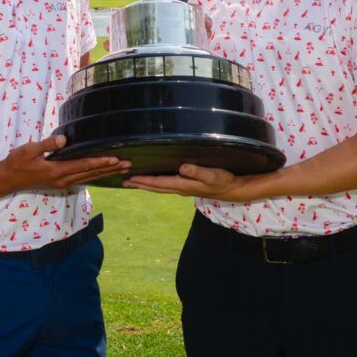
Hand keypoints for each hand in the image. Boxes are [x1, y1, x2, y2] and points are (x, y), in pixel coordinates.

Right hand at [0, 135, 129, 193]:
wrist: (8, 179)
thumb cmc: (17, 162)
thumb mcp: (29, 150)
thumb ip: (47, 145)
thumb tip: (64, 140)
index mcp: (56, 171)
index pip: (83, 166)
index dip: (100, 162)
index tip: (115, 159)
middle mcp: (63, 180)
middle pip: (91, 174)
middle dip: (110, 169)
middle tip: (128, 164)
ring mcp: (62, 184)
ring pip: (89, 179)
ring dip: (106, 173)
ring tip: (122, 168)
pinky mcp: (61, 184)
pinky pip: (83, 180)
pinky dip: (96, 176)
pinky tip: (104, 173)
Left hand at [123, 163, 245, 199]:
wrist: (232, 189)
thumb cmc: (222, 180)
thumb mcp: (211, 175)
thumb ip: (196, 171)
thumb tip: (182, 167)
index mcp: (183, 185)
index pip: (159, 183)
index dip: (144, 180)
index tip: (130, 178)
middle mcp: (180, 188)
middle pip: (155, 187)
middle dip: (140, 184)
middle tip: (124, 182)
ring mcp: (182, 188)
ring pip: (159, 188)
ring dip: (146, 185)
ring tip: (133, 182)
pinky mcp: (186, 186)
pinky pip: (165, 186)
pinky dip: (156, 184)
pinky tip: (153, 181)